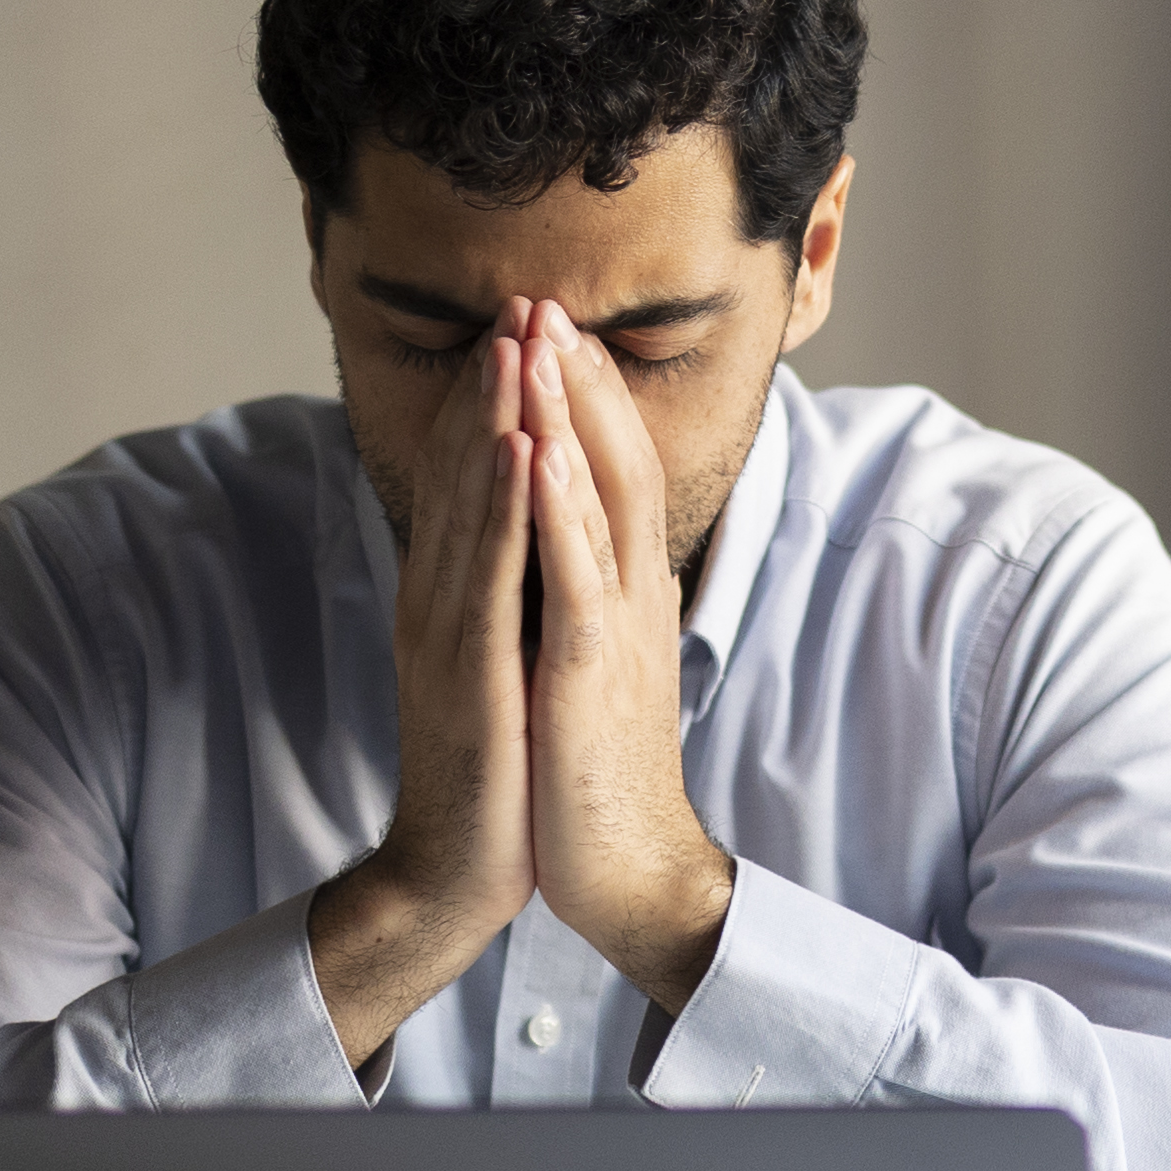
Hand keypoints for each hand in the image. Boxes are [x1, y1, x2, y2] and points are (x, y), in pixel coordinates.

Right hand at [307, 307, 540, 1062]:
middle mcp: (438, 598)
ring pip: (473, 504)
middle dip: (492, 384)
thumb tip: (520, 541)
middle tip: (518, 300)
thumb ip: (494, 597)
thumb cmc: (489, 767)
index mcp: (448, 595)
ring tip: (515, 342)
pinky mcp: (470, 671)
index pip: (470, 479)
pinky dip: (505, 504)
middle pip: (464, 471)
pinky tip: (520, 447)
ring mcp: (448, 631)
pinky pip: (492, 572)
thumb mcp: (494, 660)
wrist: (458, 871)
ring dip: (494, 419)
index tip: (520, 327)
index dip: (491, 400)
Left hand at [516, 299, 735, 1010]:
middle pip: (612, 459)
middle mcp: (632, 594)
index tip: (552, 327)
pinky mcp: (587, 672)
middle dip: (577, 377)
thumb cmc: (594, 773)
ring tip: (541, 338)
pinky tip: (539, 446)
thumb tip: (555, 547)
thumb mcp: (587, 662)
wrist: (626, 872)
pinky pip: (574, 571)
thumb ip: (580, 597)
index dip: (585, 395)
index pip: (612, 469)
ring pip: (596, 496)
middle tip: (543, 298)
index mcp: (627, 591)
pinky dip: (557, 502)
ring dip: (568, 411)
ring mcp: (614, 629)